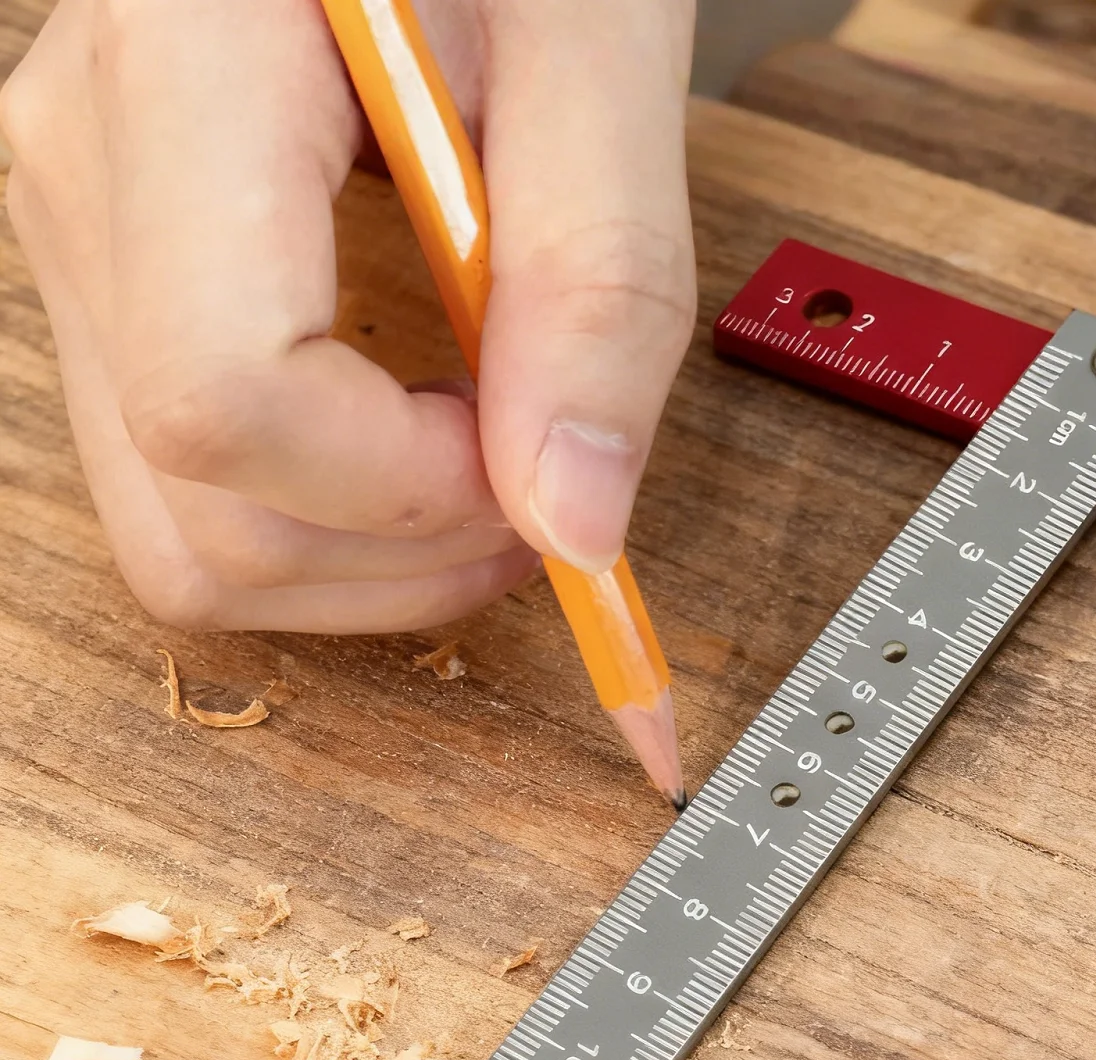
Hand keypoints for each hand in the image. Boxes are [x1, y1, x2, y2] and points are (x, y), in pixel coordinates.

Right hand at [0, 0, 695, 631]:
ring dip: (373, 562)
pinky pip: (194, 497)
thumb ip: (600, 282)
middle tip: (542, 473)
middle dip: (410, 552)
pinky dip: (331, 525)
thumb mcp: (601, 51)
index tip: (536, 454)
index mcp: (183, 66)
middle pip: (207, 513)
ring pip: (190, 540)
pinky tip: (422, 442)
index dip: (407, 487)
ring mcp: (84, 239)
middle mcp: (89, 170)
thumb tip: (573, 519)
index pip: (227, 396)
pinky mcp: (120, 286)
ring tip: (491, 460)